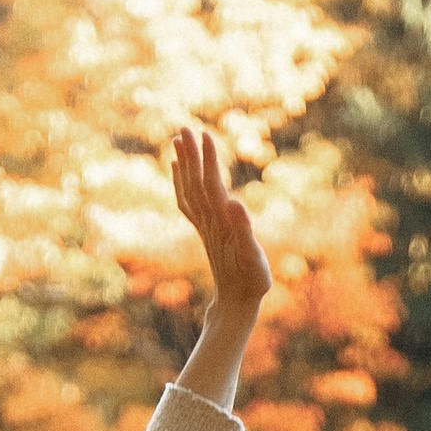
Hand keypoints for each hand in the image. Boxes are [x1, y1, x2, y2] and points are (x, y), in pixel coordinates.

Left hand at [171, 122, 269, 317]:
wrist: (236, 304)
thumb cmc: (251, 282)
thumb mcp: (254, 258)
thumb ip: (244, 231)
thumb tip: (234, 203)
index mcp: (222, 223)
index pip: (212, 185)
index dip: (208, 160)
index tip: (205, 135)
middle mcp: (209, 221)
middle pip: (195, 182)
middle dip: (190, 155)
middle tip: (184, 127)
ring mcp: (204, 226)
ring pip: (189, 189)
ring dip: (183, 164)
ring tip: (177, 139)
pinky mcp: (205, 231)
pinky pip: (187, 203)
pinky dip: (180, 183)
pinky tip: (177, 169)